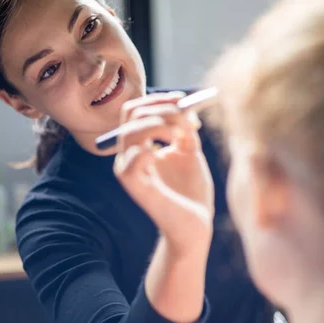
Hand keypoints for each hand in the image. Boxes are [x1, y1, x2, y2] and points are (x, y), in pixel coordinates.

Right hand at [114, 93, 214, 254]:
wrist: (195, 224)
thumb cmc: (191, 190)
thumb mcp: (189, 151)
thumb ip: (184, 128)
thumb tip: (183, 105)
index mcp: (138, 146)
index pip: (135, 111)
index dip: (159, 99)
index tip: (184, 99)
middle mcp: (128, 156)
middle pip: (131, 114)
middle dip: (161, 107)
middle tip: (186, 115)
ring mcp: (128, 171)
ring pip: (132, 130)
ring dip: (162, 123)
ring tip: (183, 134)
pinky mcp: (135, 186)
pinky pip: (136, 156)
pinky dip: (157, 144)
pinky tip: (173, 149)